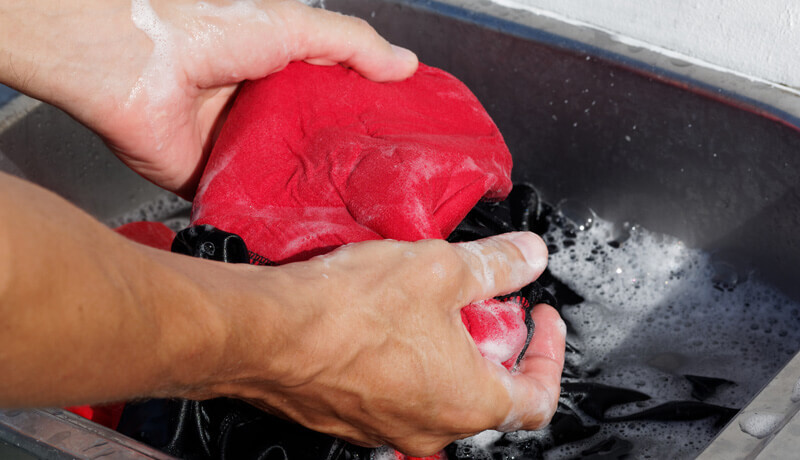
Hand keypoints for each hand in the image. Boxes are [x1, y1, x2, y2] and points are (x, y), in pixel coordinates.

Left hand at [0, 0, 417, 197]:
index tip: (402, 136)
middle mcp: (263, 114)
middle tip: (388, 184)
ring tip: (361, 211)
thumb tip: (405, 65)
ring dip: (317, 192)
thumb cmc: (206, 31)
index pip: (335, 100)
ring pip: (291, 178)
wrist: (137, 67)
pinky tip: (309, 227)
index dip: (367, 115)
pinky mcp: (217, 183)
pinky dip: (276, 215)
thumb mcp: (294, 25)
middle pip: (317, 143)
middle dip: (347, 162)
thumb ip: (351, 43)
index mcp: (280, 74)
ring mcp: (240, 150)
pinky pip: (254, 204)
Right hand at [199, 232, 565, 456]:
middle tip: (479, 301)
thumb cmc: (350, 311)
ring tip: (430, 304)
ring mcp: (386, 429)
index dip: (549, 352)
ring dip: (447, 351)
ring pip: (438, 392)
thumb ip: (495, 265)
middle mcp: (431, 428)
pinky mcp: (349, 418)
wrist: (264, 333)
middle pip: (487, 393)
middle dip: (492, 343)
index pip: (537, 397)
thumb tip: (529, 257)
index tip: (539, 315)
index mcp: (468, 402)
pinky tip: (385, 322)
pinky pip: (394, 393)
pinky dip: (406, 361)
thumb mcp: (440, 269)